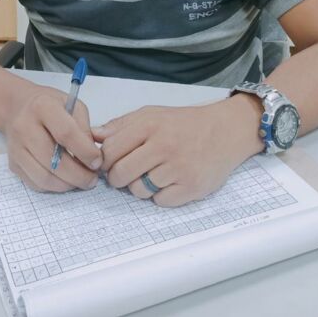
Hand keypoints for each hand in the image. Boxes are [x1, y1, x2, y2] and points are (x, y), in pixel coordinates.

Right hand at [4, 83, 102, 192]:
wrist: (19, 108)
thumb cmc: (50, 106)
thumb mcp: (73, 105)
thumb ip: (84, 129)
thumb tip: (92, 157)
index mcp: (42, 106)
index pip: (66, 134)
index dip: (85, 152)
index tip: (97, 161)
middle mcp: (24, 127)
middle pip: (54, 161)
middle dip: (78, 175)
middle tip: (92, 179)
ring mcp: (16, 148)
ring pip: (44, 177)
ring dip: (67, 185)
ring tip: (81, 181)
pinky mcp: (13, 164)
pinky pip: (35, 183)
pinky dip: (54, 187)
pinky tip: (65, 180)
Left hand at [92, 96, 263, 206]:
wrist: (225, 131)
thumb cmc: (184, 123)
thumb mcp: (152, 114)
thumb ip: (121, 125)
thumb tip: (92, 136)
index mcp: (149, 125)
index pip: (110, 150)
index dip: (104, 160)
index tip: (109, 162)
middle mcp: (163, 146)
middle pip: (120, 173)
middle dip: (117, 177)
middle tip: (125, 173)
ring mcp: (177, 168)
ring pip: (138, 190)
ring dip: (139, 186)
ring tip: (151, 174)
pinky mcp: (190, 187)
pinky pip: (160, 201)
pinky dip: (160, 195)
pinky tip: (168, 181)